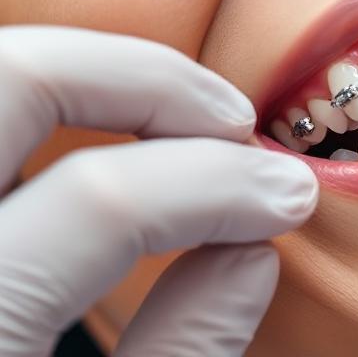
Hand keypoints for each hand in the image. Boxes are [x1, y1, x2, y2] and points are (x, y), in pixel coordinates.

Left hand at [0, 26, 317, 355]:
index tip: (285, 198)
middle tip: (230, 122)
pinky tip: (107, 133)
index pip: (102, 199)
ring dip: (97, 72)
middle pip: (18, 76)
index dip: (217, 185)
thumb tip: (250, 254)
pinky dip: (50, 103)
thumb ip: (183, 349)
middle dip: (146, 78)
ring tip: (181, 116)